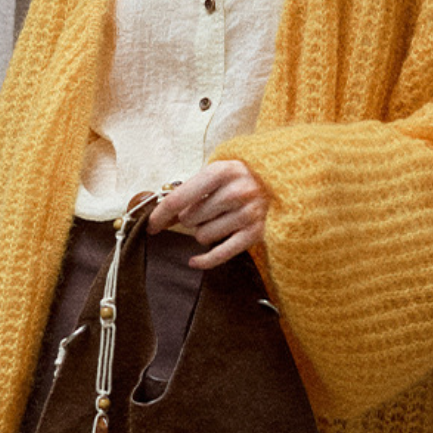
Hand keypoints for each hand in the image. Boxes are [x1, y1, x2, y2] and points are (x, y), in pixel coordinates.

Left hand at [147, 160, 267, 268]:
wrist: (281, 180)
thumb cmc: (240, 178)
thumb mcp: (216, 173)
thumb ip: (189, 190)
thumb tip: (160, 215)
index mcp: (222, 171)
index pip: (180, 198)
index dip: (160, 214)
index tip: (151, 225)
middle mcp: (236, 191)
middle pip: (190, 219)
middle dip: (190, 218)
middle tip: (204, 210)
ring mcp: (248, 213)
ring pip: (202, 236)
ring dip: (203, 232)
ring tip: (218, 220)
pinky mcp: (255, 234)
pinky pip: (219, 254)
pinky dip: (204, 260)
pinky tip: (194, 260)